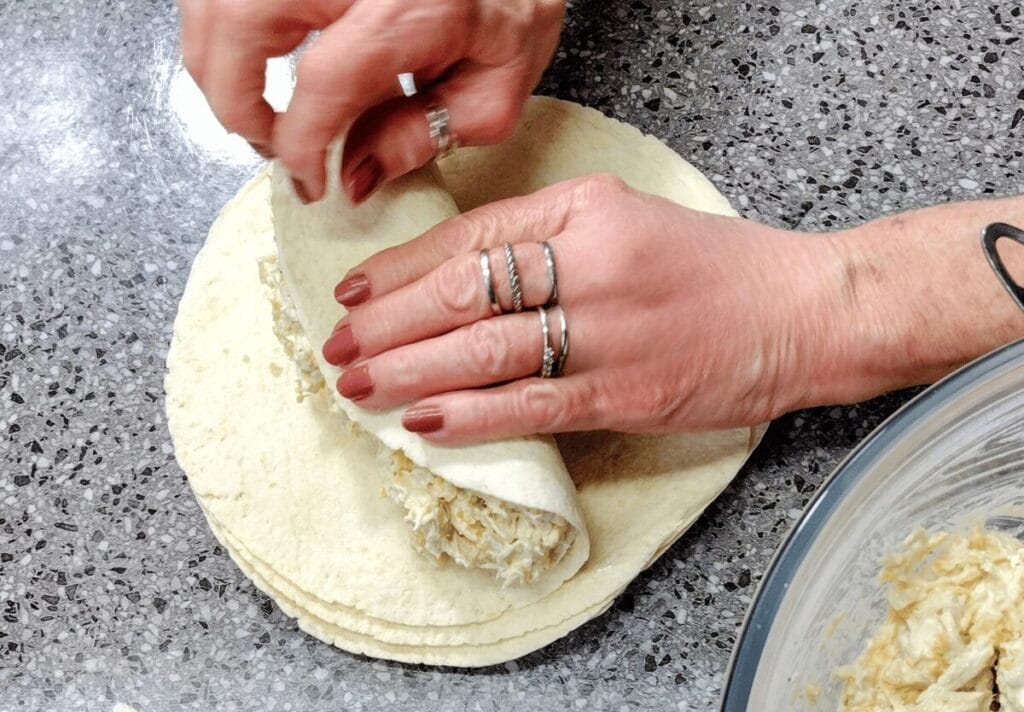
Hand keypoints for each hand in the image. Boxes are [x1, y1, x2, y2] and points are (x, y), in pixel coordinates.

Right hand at [179, 0, 564, 201]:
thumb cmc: (513, 7)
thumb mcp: (492, 89)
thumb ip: (419, 136)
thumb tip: (352, 179)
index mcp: (410, 6)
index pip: (324, 81)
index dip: (301, 144)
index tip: (309, 182)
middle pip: (238, 22)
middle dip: (232, 100)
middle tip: (264, 144)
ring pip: (216, 1)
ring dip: (218, 60)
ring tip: (259, 108)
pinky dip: (227, 27)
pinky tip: (259, 59)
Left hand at [321, 174, 839, 444]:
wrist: (799, 311)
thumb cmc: (708, 267)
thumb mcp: (624, 221)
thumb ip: (546, 239)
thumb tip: (455, 279)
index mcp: (586, 208)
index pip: (471, 236)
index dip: (401, 267)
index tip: (353, 291)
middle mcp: (592, 260)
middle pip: (465, 292)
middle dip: (388, 323)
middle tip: (337, 346)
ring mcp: (610, 329)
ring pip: (486, 350)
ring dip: (412, 371)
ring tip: (358, 384)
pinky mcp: (627, 391)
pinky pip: (532, 404)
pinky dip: (472, 416)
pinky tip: (424, 423)